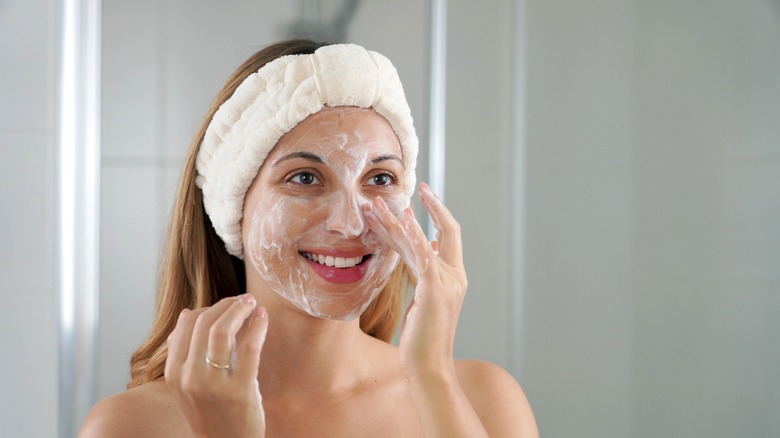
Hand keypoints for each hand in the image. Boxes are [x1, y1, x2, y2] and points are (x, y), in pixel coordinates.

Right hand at [164, 294, 268, 436]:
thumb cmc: (213, 414)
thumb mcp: (189, 386)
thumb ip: (187, 354)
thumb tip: (188, 314)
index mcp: (174, 374)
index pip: (186, 325)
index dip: (208, 307)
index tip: (226, 303)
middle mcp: (189, 378)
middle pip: (204, 323)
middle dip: (227, 304)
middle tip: (244, 299)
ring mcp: (213, 386)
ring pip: (221, 331)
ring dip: (239, 309)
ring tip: (252, 303)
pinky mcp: (239, 392)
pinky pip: (248, 348)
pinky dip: (257, 326)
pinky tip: (263, 316)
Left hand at [363, 182, 466, 377]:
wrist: (429, 365)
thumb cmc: (423, 338)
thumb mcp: (425, 301)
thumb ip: (425, 274)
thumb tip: (423, 248)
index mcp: (454, 277)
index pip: (448, 236)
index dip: (438, 213)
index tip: (423, 196)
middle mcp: (455, 275)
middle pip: (443, 230)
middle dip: (427, 206)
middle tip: (406, 189)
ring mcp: (447, 282)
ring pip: (421, 241)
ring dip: (398, 221)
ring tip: (377, 205)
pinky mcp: (434, 290)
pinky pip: (421, 256)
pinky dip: (411, 237)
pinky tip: (401, 221)